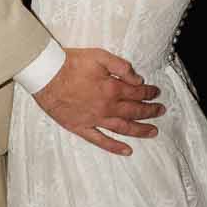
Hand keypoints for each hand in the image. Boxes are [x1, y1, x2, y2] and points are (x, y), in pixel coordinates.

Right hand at [33, 47, 162, 154]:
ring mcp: (94, 119)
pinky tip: (127, 150)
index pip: (137, 92)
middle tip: (160, 110)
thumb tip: (138, 78)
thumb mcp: (99, 56)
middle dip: (150, 111)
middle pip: (134, 111)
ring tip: (153, 132)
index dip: (149, 92)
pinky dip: (115, 147)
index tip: (156, 92)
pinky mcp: (81, 127)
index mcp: (112, 89)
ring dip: (140, 130)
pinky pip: (101, 140)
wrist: (46, 75)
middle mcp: (107, 107)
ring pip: (123, 128)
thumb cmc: (70, 63)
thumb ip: (122, 66)